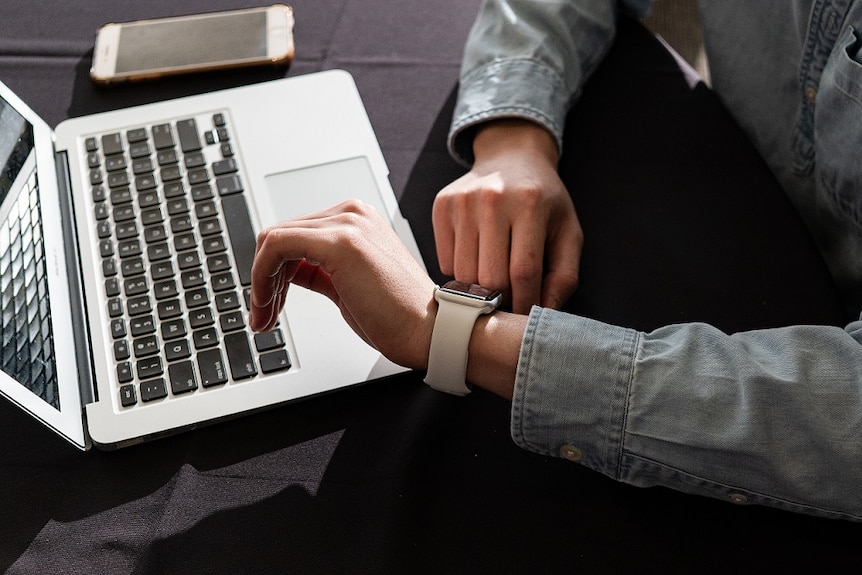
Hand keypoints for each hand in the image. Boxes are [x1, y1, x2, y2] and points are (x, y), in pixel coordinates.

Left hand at [249, 200, 437, 369]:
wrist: (430, 330)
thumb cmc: (399, 316)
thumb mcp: (348, 286)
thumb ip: (318, 271)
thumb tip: (285, 272)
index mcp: (357, 220)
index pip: (296, 233)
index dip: (272, 269)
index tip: (269, 301)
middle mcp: (352, 214)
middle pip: (280, 234)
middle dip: (262, 277)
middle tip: (261, 313)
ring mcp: (347, 223)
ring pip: (273, 239)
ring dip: (260, 281)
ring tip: (264, 316)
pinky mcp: (339, 241)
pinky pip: (277, 246)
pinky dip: (262, 275)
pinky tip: (268, 303)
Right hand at [433, 119, 582, 313]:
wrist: (510, 158)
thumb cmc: (543, 201)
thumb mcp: (568, 233)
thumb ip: (564, 276)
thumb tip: (544, 313)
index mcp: (531, 204)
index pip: (523, 272)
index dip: (525, 304)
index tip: (525, 317)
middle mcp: (494, 199)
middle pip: (490, 277)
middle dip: (502, 301)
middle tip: (509, 303)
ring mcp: (463, 202)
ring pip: (463, 275)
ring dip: (479, 291)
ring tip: (493, 284)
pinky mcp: (442, 206)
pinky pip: (445, 262)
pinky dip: (461, 274)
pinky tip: (477, 262)